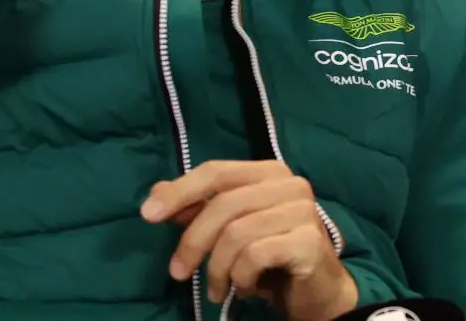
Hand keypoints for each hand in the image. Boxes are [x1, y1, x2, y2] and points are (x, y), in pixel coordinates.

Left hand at [141, 160, 357, 320]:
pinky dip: (241, 278)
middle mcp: (291, 184)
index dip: (180, 191)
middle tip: (178, 273)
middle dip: (193, 242)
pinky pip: (255, 256)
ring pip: (237, 234)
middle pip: (224, 205)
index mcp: (271, 173)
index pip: (217, 171)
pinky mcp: (309, 241)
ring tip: (217, 288)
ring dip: (217, 269)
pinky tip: (246, 288)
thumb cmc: (272, 258)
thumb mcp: (231, 232)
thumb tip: (157, 193)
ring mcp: (303, 211)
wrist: (317, 292)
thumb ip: (199, 210)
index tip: (148, 214)